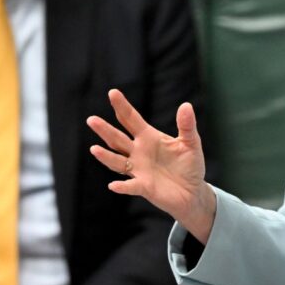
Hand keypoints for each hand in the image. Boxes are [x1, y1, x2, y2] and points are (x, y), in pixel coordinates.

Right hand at [87, 90, 217, 241]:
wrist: (193, 191)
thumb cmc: (189, 165)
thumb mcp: (191, 143)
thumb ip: (187, 126)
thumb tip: (186, 105)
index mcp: (148, 137)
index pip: (131, 119)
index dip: (122, 106)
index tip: (112, 92)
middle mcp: (138, 152)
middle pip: (117, 139)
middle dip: (105, 130)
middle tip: (91, 119)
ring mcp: (139, 170)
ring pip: (117, 162)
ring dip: (106, 156)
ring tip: (94, 149)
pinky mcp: (144, 187)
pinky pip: (131, 186)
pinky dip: (122, 186)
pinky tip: (114, 185)